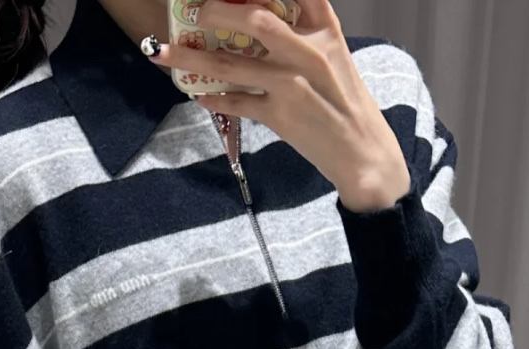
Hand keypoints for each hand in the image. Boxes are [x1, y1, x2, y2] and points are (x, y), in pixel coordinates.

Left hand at [148, 0, 412, 210]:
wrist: (364, 154)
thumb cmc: (348, 104)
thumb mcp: (336, 56)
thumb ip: (307, 32)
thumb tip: (263, 18)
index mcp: (325, 30)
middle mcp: (308, 52)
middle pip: (255, 18)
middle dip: (218, 10)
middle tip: (194, 9)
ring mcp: (291, 84)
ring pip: (232, 64)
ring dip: (192, 58)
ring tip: (164, 53)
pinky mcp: (280, 116)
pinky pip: (236, 103)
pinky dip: (214, 99)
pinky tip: (197, 94)